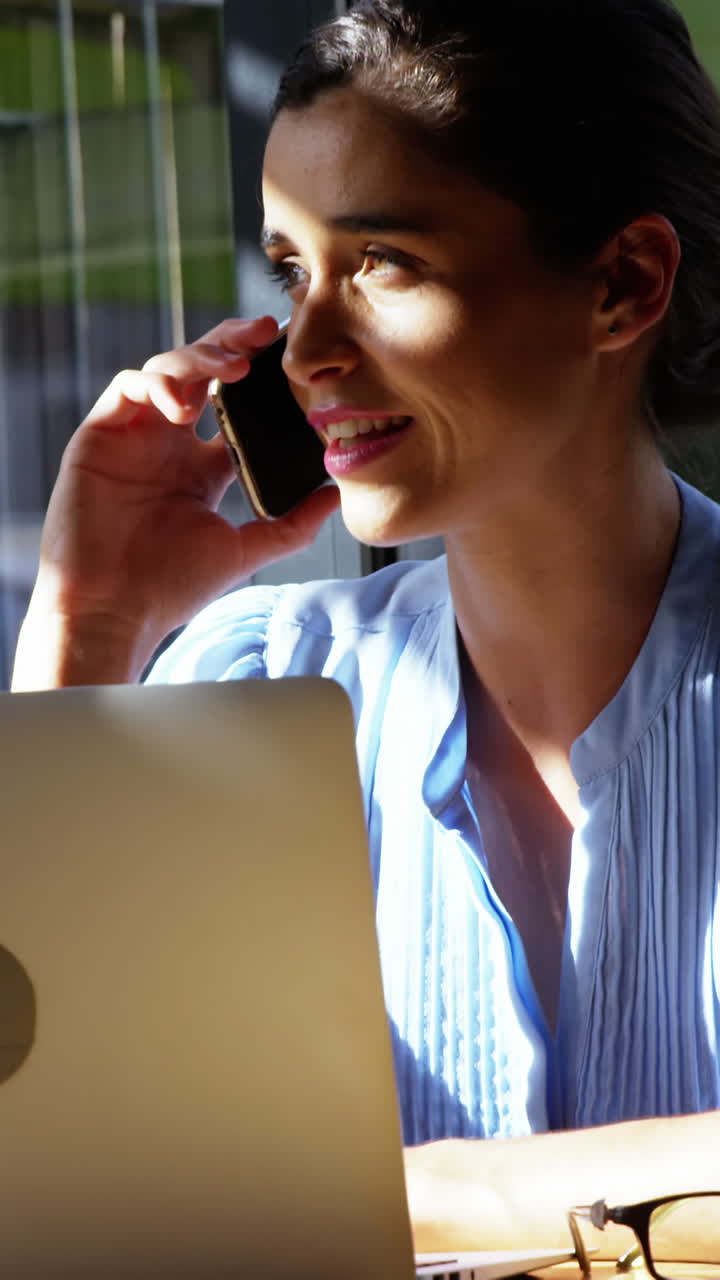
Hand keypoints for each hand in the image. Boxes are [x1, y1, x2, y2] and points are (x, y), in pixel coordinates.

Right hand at [13, 316, 339, 686]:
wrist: (114, 611)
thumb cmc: (172, 588)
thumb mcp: (245, 549)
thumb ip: (293, 522)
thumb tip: (340, 494)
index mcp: (202, 467)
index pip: (234, 405)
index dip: (261, 378)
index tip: (294, 360)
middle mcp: (168, 444)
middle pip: (201, 372)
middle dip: (232, 343)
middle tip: (265, 332)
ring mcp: (133, 437)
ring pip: (166, 369)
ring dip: (199, 358)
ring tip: (232, 369)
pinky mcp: (99, 436)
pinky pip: (127, 388)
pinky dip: (157, 384)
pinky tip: (185, 406)